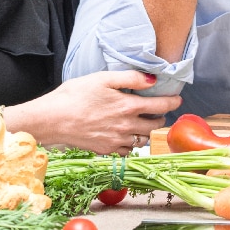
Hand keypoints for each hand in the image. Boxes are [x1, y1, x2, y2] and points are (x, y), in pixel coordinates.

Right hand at [4, 71, 181, 154]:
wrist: (51, 120)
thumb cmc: (74, 95)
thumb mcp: (102, 78)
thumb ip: (130, 78)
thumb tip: (153, 80)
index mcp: (128, 106)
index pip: (160, 106)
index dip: (172, 102)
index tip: (178, 99)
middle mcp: (126, 126)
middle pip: (154, 125)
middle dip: (161, 118)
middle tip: (159, 111)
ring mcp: (116, 140)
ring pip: (142, 140)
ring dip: (147, 132)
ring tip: (143, 124)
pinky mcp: (105, 150)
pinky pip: (127, 151)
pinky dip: (131, 145)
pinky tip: (126, 136)